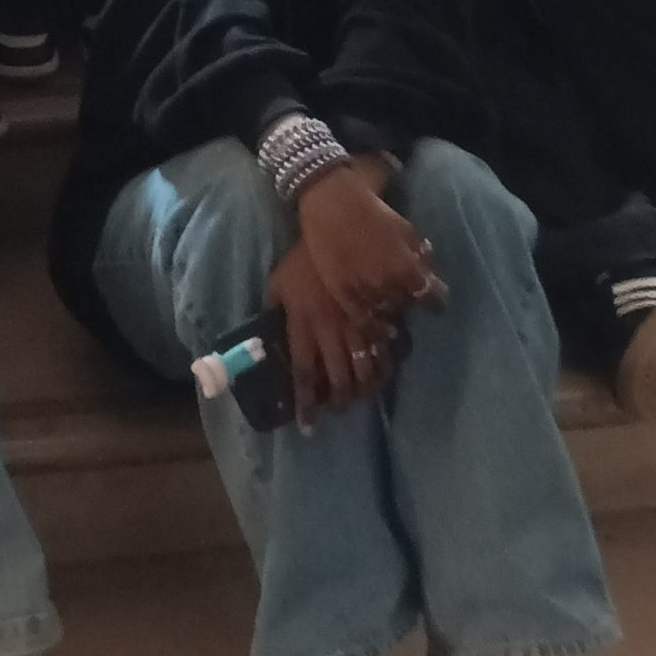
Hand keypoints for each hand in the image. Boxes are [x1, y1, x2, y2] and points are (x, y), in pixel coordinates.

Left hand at [269, 245, 397, 423]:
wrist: (336, 228)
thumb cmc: (302, 259)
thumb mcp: (280, 284)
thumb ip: (277, 312)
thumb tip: (269, 338)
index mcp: (302, 323)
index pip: (302, 372)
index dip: (305, 402)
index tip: (307, 426)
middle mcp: (330, 329)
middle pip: (338, 378)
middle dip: (338, 401)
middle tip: (337, 410)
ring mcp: (356, 323)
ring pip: (364, 369)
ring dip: (363, 390)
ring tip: (360, 398)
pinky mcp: (377, 314)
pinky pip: (386, 349)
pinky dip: (386, 366)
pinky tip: (384, 374)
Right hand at [295, 161, 447, 323]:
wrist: (330, 203)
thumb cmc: (371, 211)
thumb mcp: (405, 228)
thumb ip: (419, 255)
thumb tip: (429, 274)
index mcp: (406, 268)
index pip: (432, 297)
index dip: (436, 298)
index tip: (435, 297)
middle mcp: (386, 284)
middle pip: (407, 304)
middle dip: (409, 297)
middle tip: (406, 291)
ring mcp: (362, 291)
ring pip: (385, 312)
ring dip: (391, 307)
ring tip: (390, 302)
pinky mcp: (341, 294)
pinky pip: (363, 319)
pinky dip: (374, 324)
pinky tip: (379, 323)